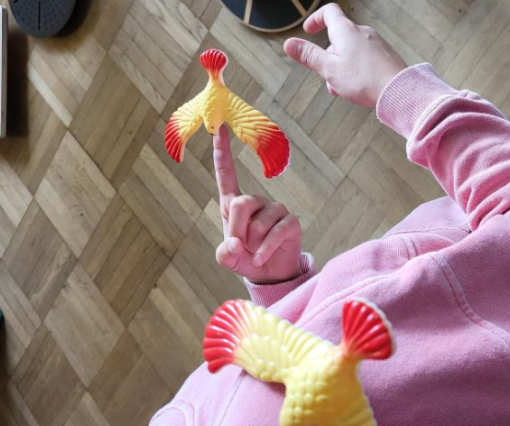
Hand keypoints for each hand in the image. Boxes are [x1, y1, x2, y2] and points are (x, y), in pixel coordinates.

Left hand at [213, 125, 302, 282]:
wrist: (270, 274)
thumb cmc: (245, 259)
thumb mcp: (227, 258)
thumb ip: (224, 253)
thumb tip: (235, 243)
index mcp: (234, 204)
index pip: (226, 174)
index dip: (222, 152)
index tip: (218, 128)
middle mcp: (256, 202)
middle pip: (241, 203)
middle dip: (236, 229)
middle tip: (239, 246)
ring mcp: (275, 210)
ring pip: (259, 222)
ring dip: (252, 243)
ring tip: (254, 253)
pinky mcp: (291, 221)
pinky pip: (276, 232)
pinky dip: (265, 249)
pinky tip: (260, 259)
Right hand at [283, 3, 406, 107]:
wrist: (399, 91)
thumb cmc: (364, 81)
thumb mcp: (329, 69)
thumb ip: (309, 56)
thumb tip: (289, 43)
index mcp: (346, 31)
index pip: (329, 12)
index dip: (316, 19)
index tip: (309, 31)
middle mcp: (363, 32)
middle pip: (339, 37)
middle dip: (329, 57)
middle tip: (328, 79)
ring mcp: (376, 43)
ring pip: (352, 51)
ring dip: (342, 67)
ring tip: (344, 89)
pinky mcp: (386, 55)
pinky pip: (366, 58)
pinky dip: (357, 69)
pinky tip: (359, 88)